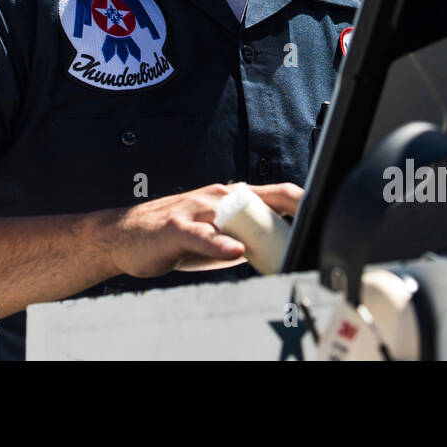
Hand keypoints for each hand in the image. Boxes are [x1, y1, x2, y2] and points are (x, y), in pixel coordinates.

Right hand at [102, 181, 303, 277]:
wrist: (124, 235)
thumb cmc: (172, 234)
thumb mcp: (215, 236)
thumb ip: (244, 239)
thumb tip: (278, 253)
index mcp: (229, 198)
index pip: (273, 193)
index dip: (299, 200)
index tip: (322, 210)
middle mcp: (216, 197)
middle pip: (260, 202)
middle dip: (286, 217)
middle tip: (307, 233)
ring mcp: (196, 208)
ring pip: (233, 214)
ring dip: (257, 229)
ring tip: (280, 244)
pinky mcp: (177, 226)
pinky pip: (202, 234)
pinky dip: (219, 243)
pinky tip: (234, 251)